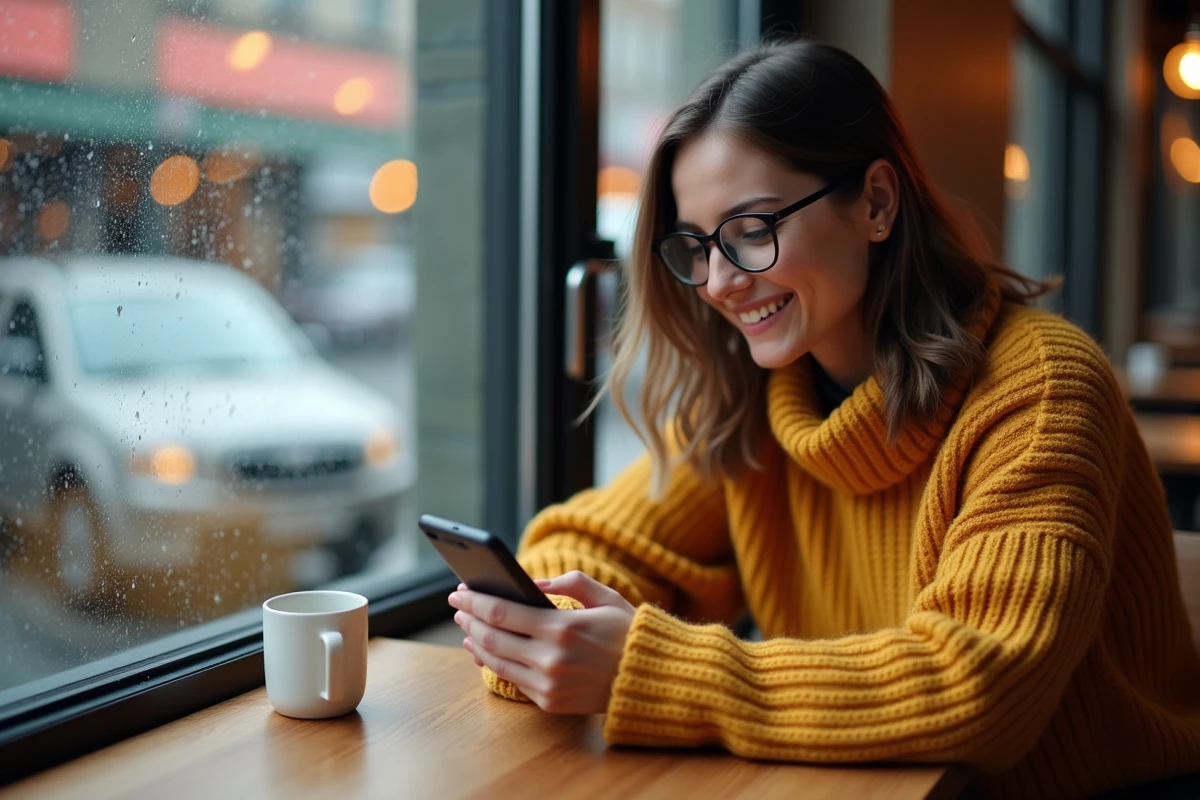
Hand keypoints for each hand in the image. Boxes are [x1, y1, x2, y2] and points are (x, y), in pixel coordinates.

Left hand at [447, 570, 636, 714]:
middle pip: (492, 637)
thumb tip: (534, 582)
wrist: (651, 680)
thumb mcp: (606, 596)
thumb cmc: (629, 633)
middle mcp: (551, 658)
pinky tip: (486, 652)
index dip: (475, 600)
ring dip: (476, 643)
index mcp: (563, 627)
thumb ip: (570, 582)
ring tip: (467, 629)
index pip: (502, 612)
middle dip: (469, 619)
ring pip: (497, 662)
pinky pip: (513, 680)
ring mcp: (549, 684)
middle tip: (457, 605)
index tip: (459, 590)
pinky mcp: (550, 701)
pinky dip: (494, 664)